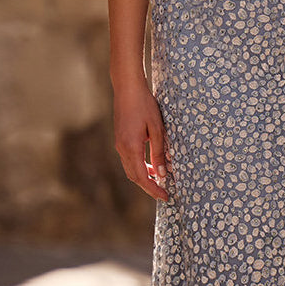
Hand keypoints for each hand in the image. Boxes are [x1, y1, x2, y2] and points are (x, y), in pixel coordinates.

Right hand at [113, 81, 170, 202]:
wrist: (128, 88)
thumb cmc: (145, 105)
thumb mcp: (157, 129)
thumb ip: (158, 153)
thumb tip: (161, 173)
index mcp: (131, 147)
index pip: (142, 177)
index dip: (153, 189)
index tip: (165, 197)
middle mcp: (122, 148)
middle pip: (134, 176)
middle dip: (148, 186)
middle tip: (163, 193)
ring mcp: (119, 144)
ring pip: (131, 169)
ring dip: (144, 177)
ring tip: (159, 180)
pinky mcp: (120, 139)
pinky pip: (129, 160)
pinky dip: (140, 167)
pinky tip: (151, 165)